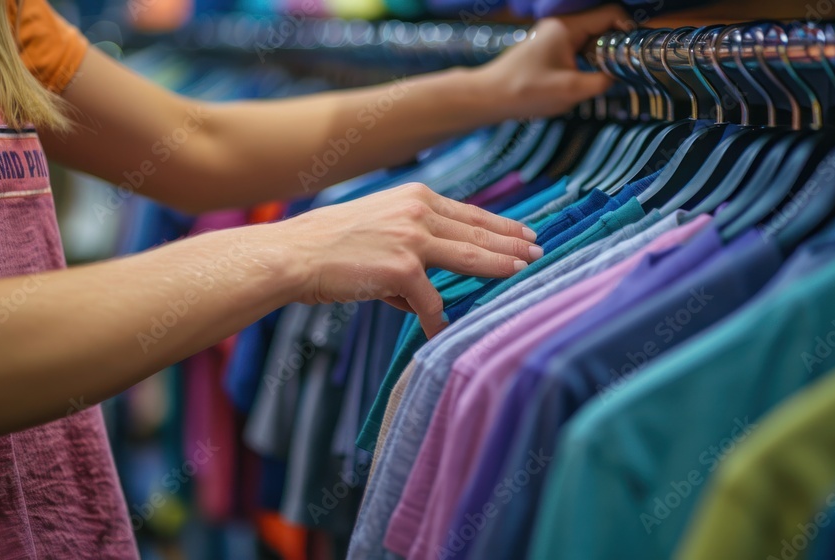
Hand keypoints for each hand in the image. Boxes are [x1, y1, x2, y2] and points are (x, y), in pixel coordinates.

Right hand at [272, 183, 541, 337]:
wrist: (293, 254)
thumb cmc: (327, 245)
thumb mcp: (376, 225)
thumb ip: (410, 244)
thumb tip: (430, 289)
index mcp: (414, 197)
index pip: (469, 213)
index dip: (501, 225)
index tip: (524, 233)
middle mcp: (418, 211)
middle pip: (480, 231)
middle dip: (513, 244)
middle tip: (540, 252)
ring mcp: (413, 239)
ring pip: (472, 258)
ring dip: (502, 269)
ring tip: (524, 276)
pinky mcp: (404, 269)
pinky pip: (432, 304)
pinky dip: (438, 322)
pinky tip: (443, 334)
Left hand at [474, 4, 628, 120]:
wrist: (490, 97)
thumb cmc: (525, 92)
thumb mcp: (570, 91)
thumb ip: (601, 82)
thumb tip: (617, 77)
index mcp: (567, 27)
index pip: (610, 12)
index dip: (627, 28)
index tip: (634, 49)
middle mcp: (560, 25)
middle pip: (601, 24)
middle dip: (614, 44)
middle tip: (621, 67)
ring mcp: (551, 35)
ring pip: (589, 37)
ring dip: (599, 54)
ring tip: (603, 75)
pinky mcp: (546, 48)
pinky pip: (576, 47)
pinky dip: (585, 59)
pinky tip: (583, 79)